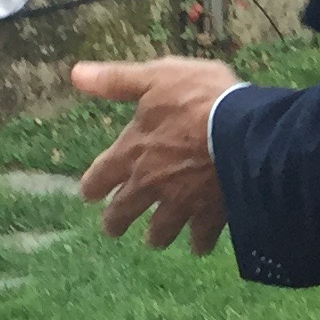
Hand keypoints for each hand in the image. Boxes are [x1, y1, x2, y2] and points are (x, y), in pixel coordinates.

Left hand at [69, 57, 237, 253]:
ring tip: (155, 239)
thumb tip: (76, 74)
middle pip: (124, 212)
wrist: (244, 130)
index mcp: (132, 152)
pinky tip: (200, 245)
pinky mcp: (210, 214)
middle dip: (116, 222)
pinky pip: (201, 237)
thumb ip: (116, 81)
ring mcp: (180, 203)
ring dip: (156, 236)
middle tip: (112, 228)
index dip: (93, 187)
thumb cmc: (198, 98)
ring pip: (160, 231)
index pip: (101, 177)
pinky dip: (199, 243)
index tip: (89, 195)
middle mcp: (150, 184)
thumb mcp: (156, 77)